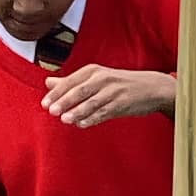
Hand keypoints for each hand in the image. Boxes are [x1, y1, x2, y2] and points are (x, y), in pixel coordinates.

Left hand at [39, 63, 175, 127]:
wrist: (150, 88)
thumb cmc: (118, 84)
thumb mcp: (95, 78)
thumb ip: (71, 81)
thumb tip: (47, 83)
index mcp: (93, 71)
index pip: (70, 81)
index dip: (57, 93)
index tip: (45, 103)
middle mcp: (102, 78)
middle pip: (79, 90)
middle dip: (64, 101)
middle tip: (51, 110)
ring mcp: (113, 91)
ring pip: (92, 102)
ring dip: (77, 111)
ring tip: (64, 119)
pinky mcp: (122, 103)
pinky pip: (104, 112)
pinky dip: (92, 118)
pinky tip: (81, 124)